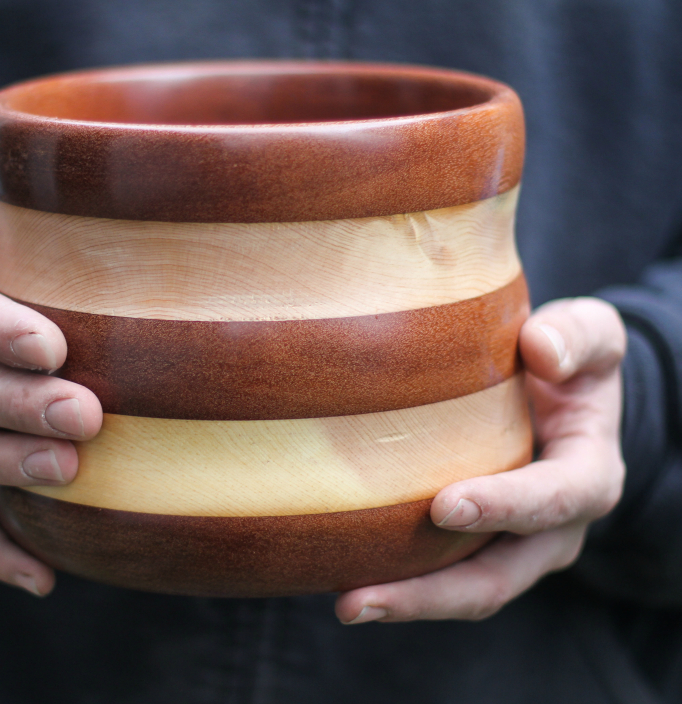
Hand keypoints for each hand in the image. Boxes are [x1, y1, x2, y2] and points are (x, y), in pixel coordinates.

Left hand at [336, 297, 626, 623]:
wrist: (563, 396)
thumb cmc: (571, 362)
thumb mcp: (592, 334)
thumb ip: (575, 336)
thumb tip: (540, 350)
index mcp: (586, 476)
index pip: (552, 499)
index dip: (503, 507)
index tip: (444, 506)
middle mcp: (554, 528)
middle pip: (497, 578)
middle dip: (432, 593)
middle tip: (362, 597)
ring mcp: (513, 545)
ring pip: (464, 590)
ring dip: (407, 601)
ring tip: (345, 604)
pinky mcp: (477, 545)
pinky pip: (441, 573)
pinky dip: (399, 580)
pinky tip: (346, 575)